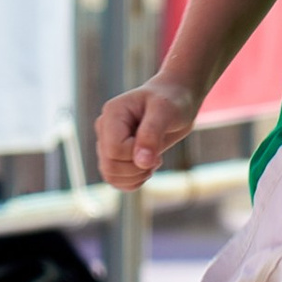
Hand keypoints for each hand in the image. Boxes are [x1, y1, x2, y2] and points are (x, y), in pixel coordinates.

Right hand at [97, 72, 200, 189]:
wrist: (176, 100)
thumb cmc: (172, 100)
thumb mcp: (166, 111)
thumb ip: (152, 134)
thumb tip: (142, 162)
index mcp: (112, 114)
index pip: (114, 150)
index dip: (136, 155)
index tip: (155, 144)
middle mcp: (105, 129)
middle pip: (110, 166)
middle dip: (137, 169)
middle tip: (157, 157)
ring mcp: (108, 143)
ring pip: (110, 176)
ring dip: (136, 177)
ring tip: (153, 160)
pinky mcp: (116, 156)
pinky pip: (116, 180)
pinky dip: (134, 181)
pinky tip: (148, 167)